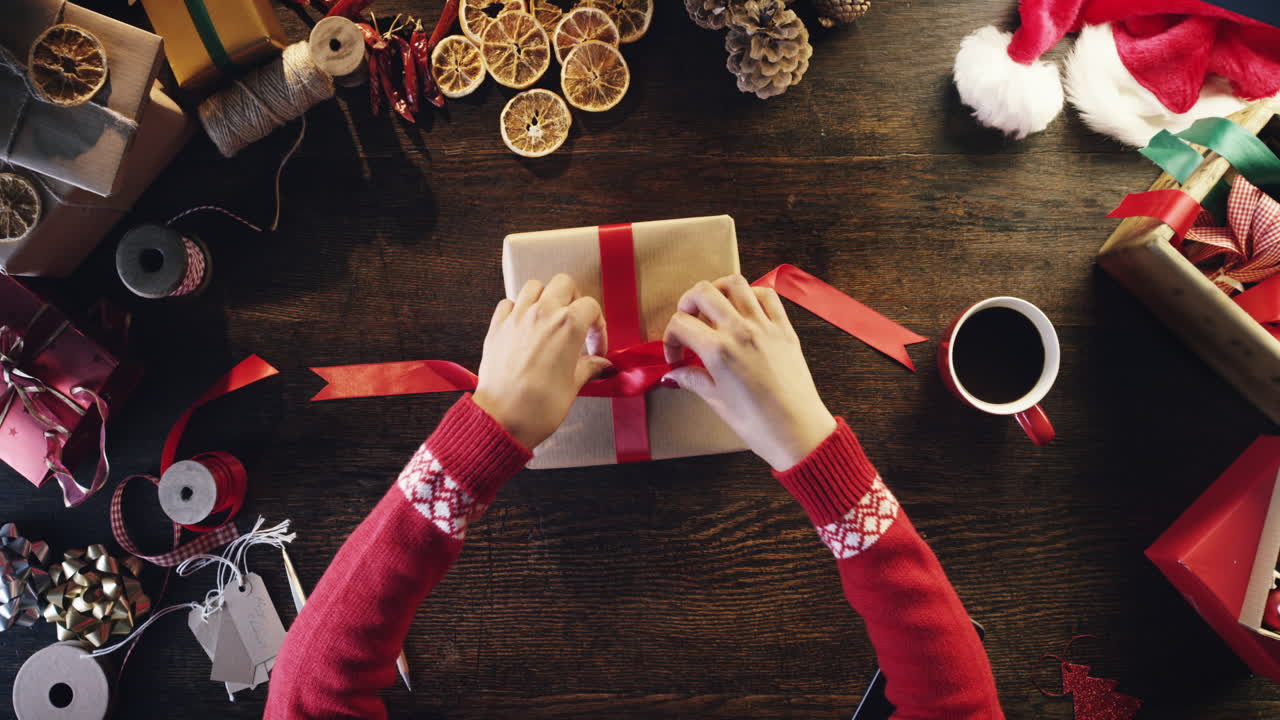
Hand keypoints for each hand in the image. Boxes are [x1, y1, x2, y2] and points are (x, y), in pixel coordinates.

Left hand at [473, 274, 610, 449]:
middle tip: (576, 322)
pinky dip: (518, 309)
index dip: (598, 326)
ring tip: (550, 319)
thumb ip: (588, 368)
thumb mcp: (573, 386)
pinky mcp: (497, 327)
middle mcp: (542, 314)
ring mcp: (517, 318)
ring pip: (535, 286)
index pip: (591, 307)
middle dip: (574, 299)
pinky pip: (508, 303)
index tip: (595, 346)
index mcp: (568, 326)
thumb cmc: (537, 407)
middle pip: (564, 284)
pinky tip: (524, 326)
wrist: (502, 419)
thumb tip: (600, 365)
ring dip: (546, 297)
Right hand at [661, 275, 835, 470]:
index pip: (681, 324)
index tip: (676, 354)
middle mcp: (740, 331)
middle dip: (686, 303)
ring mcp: (764, 327)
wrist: (798, 431)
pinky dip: (751, 294)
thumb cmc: (759, 423)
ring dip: (717, 290)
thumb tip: (674, 374)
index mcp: (719, 351)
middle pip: (702, 292)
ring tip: (713, 308)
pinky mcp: (784, 329)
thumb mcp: (718, 402)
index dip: (670, 338)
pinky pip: (766, 295)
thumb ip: (693, 380)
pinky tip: (744, 310)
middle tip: (687, 321)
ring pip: (734, 283)